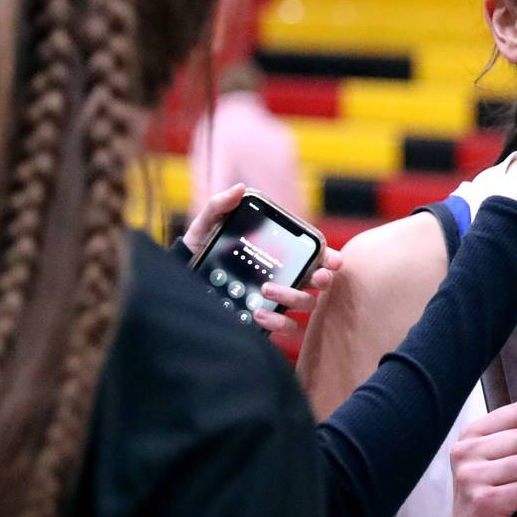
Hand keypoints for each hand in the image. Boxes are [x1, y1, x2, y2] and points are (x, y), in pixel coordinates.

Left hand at [181, 183, 341, 338]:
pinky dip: (278, 322)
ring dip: (293, 297)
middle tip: (316, 277)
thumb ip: (221, 205)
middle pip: (320, 282)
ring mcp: (278, 300)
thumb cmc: (202, 245)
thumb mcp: (209, 223)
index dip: (331, 258)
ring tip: (265, 290)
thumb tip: (240, 189)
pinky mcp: (266, 319)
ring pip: (306, 304)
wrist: (183, 273)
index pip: (316, 255)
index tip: (334, 261)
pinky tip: (258, 312)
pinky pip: (286, 327)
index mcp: (283, 252)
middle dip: (324, 279)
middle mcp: (287, 276)